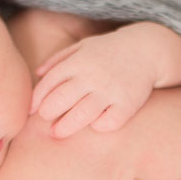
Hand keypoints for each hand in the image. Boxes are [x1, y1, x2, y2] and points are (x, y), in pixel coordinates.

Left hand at [29, 26, 156, 137]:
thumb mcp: (84, 46)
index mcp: (78, 62)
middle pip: (61, 100)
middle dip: (47, 113)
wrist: (147, 50)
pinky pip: (108, 122)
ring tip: (57, 133)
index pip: (50, 83)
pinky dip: (99, 126)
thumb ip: (59, 59)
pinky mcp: (127, 105)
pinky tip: (95, 125)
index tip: (32, 110)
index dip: (37, 99)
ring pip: (81, 115)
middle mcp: (92, 76)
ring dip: (66, 126)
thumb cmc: (110, 51)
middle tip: (46, 120)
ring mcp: (110, 91)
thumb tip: (37, 73)